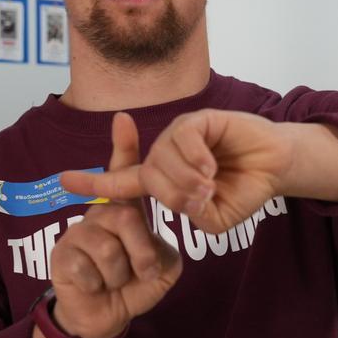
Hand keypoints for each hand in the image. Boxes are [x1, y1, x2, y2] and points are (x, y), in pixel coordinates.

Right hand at [49, 112, 181, 337]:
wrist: (104, 317)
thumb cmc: (133, 285)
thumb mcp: (161, 266)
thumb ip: (160, 247)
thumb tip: (142, 241)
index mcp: (123, 211)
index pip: (124, 175)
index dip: (124, 146)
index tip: (123, 117)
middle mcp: (98, 214)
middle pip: (126, 219)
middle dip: (142, 255)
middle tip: (141, 272)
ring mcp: (77, 232)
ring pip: (109, 250)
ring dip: (121, 276)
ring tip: (114, 281)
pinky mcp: (61, 254)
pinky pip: (90, 270)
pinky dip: (100, 287)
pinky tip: (95, 287)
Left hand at [59, 110, 291, 234]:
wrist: (275, 166)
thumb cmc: (243, 191)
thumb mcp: (216, 218)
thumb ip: (195, 214)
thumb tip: (186, 194)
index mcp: (162, 178)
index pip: (121, 181)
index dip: (93, 181)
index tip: (62, 180)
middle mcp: (165, 154)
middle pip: (147, 178)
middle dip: (172, 195)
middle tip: (202, 199)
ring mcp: (180, 135)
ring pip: (162, 160)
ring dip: (187, 180)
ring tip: (211, 185)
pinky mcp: (199, 119)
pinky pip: (184, 138)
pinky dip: (196, 157)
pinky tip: (212, 166)